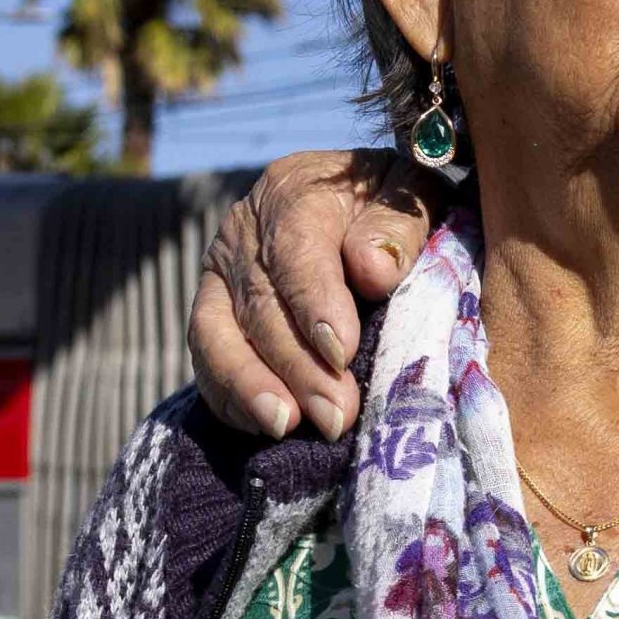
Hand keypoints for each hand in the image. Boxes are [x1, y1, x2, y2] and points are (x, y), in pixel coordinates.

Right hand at [189, 151, 435, 442]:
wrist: (360, 203)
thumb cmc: (394, 205)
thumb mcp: (411, 196)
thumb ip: (397, 226)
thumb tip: (373, 271)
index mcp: (294, 192)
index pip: (295, 250)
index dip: (314, 304)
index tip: (341, 353)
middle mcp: (245, 231)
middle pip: (259, 304)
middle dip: (296, 366)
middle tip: (335, 414)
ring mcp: (221, 274)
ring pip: (216, 334)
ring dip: (250, 386)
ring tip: (286, 426)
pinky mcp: (214, 312)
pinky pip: (207, 357)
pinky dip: (229, 396)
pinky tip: (264, 426)